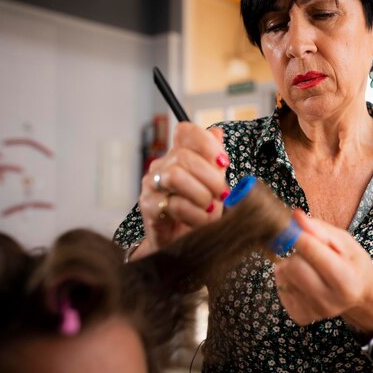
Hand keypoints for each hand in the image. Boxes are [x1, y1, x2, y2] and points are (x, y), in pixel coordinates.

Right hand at [138, 123, 230, 252]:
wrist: (183, 241)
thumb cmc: (198, 210)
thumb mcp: (213, 183)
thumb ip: (215, 160)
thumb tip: (217, 133)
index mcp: (179, 155)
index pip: (185, 131)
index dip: (206, 143)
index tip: (223, 162)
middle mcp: (162, 165)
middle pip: (183, 156)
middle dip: (210, 176)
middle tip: (222, 193)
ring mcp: (152, 185)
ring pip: (174, 176)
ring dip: (200, 194)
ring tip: (210, 207)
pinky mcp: (149, 206)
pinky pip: (173, 204)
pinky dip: (194, 214)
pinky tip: (201, 219)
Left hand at [274, 210, 372, 330]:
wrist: (359, 293)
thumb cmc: (352, 262)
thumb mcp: (344, 241)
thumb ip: (319, 229)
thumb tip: (295, 217)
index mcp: (346, 281)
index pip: (312, 252)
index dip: (297, 235)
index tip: (290, 225)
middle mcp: (330, 301)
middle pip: (293, 267)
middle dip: (297, 253)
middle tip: (308, 251)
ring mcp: (314, 311)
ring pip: (284, 275)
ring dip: (291, 264)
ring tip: (309, 266)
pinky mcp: (300, 316)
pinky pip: (281, 287)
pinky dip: (288, 278)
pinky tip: (304, 279)